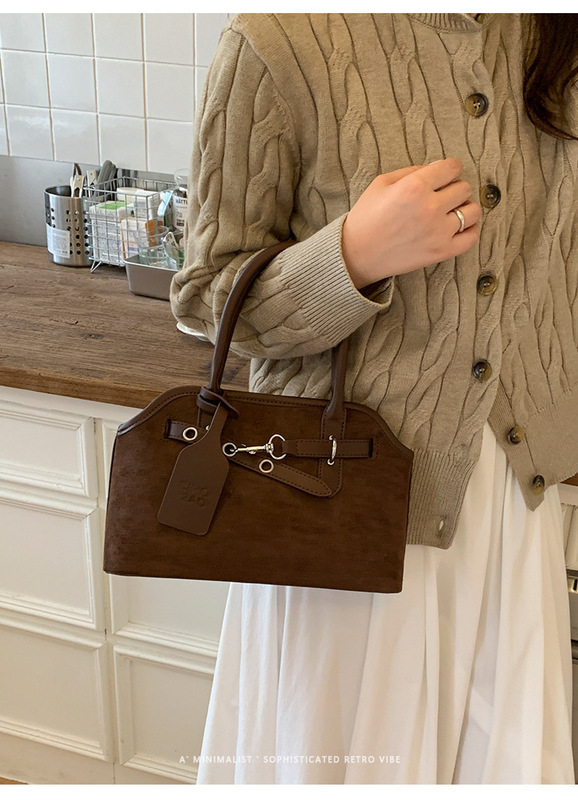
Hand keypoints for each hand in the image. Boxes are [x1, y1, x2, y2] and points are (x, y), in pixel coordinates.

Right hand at [341, 158, 481, 288]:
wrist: (357, 254)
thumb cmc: (366, 217)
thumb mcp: (381, 183)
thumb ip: (412, 171)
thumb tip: (436, 169)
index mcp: (414, 186)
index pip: (452, 167)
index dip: (450, 169)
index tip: (445, 175)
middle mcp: (430, 207)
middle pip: (464, 188)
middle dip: (455, 188)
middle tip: (444, 195)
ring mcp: (438, 232)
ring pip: (472, 211)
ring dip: (466, 208)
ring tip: (453, 211)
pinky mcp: (441, 252)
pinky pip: (471, 237)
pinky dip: (470, 230)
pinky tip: (458, 227)